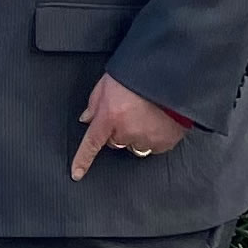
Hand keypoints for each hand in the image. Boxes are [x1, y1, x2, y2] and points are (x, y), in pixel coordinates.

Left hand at [70, 73, 189, 181]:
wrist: (170, 73)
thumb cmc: (139, 74)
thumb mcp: (108, 82)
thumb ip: (95, 103)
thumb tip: (87, 119)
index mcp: (110, 116)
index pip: (91, 143)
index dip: (82, 160)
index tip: (77, 174)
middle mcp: (127, 131)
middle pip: (115, 142)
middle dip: (118, 131)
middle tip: (129, 112)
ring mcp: (147, 138)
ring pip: (134, 145)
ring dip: (136, 135)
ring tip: (146, 115)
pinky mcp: (165, 141)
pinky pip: (154, 146)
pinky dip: (154, 136)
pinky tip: (158, 120)